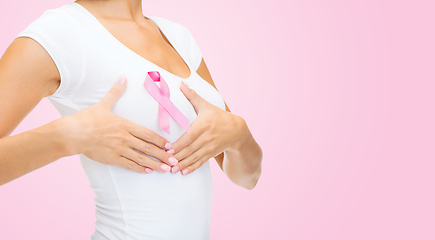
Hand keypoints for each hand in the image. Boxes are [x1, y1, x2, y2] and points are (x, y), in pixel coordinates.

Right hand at [59, 75, 177, 172]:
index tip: (170, 145)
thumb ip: (116, 92)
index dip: (160, 140)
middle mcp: (124, 138)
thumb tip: (123, 77)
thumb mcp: (104, 104)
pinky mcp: (111, 159)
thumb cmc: (87, 119)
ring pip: (141, 158)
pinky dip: (139, 168)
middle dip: (163, 155)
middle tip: (174, 160)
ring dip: (155, 164)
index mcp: (125, 125)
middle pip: (148, 148)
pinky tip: (148, 171)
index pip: (147, 134)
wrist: (72, 134)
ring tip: (166, 169)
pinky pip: (128, 165)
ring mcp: (118, 150)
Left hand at [169, 81, 246, 174]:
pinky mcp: (211, 154)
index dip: (178, 144)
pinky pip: (200, 162)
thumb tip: (182, 83)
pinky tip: (183, 172)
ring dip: (182, 164)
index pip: (189, 136)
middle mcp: (207, 137)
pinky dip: (192, 168)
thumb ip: (192, 96)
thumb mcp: (206, 105)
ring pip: (194, 157)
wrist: (236, 130)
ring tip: (170, 170)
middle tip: (164, 162)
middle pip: (190, 149)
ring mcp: (210, 147)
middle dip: (177, 157)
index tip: (167, 149)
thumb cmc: (217, 116)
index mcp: (204, 124)